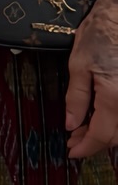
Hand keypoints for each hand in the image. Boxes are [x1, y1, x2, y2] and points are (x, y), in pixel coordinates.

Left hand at [66, 0, 117, 157]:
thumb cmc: (100, 32)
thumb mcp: (79, 64)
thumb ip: (76, 98)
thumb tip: (70, 124)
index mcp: (115, 98)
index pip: (100, 136)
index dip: (84, 147)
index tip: (70, 152)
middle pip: (115, 137)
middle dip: (93, 141)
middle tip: (72, 139)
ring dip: (106, 133)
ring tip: (84, 128)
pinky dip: (115, 121)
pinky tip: (102, 116)